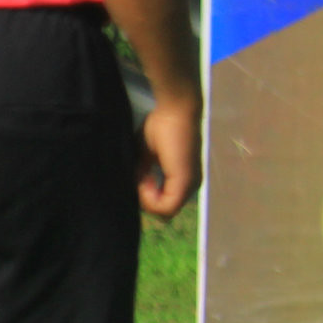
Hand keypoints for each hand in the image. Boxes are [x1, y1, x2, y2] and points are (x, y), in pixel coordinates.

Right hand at [137, 93, 203, 218]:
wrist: (175, 110)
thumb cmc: (161, 126)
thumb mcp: (146, 155)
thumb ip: (141, 174)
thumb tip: (131, 190)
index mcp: (183, 180)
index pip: (162, 204)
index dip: (145, 197)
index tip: (138, 176)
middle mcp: (191, 186)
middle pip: (163, 211)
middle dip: (145, 199)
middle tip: (138, 177)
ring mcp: (190, 185)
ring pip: (165, 211)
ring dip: (147, 198)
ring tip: (142, 175)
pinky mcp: (185, 181)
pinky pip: (166, 206)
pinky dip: (150, 197)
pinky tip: (145, 177)